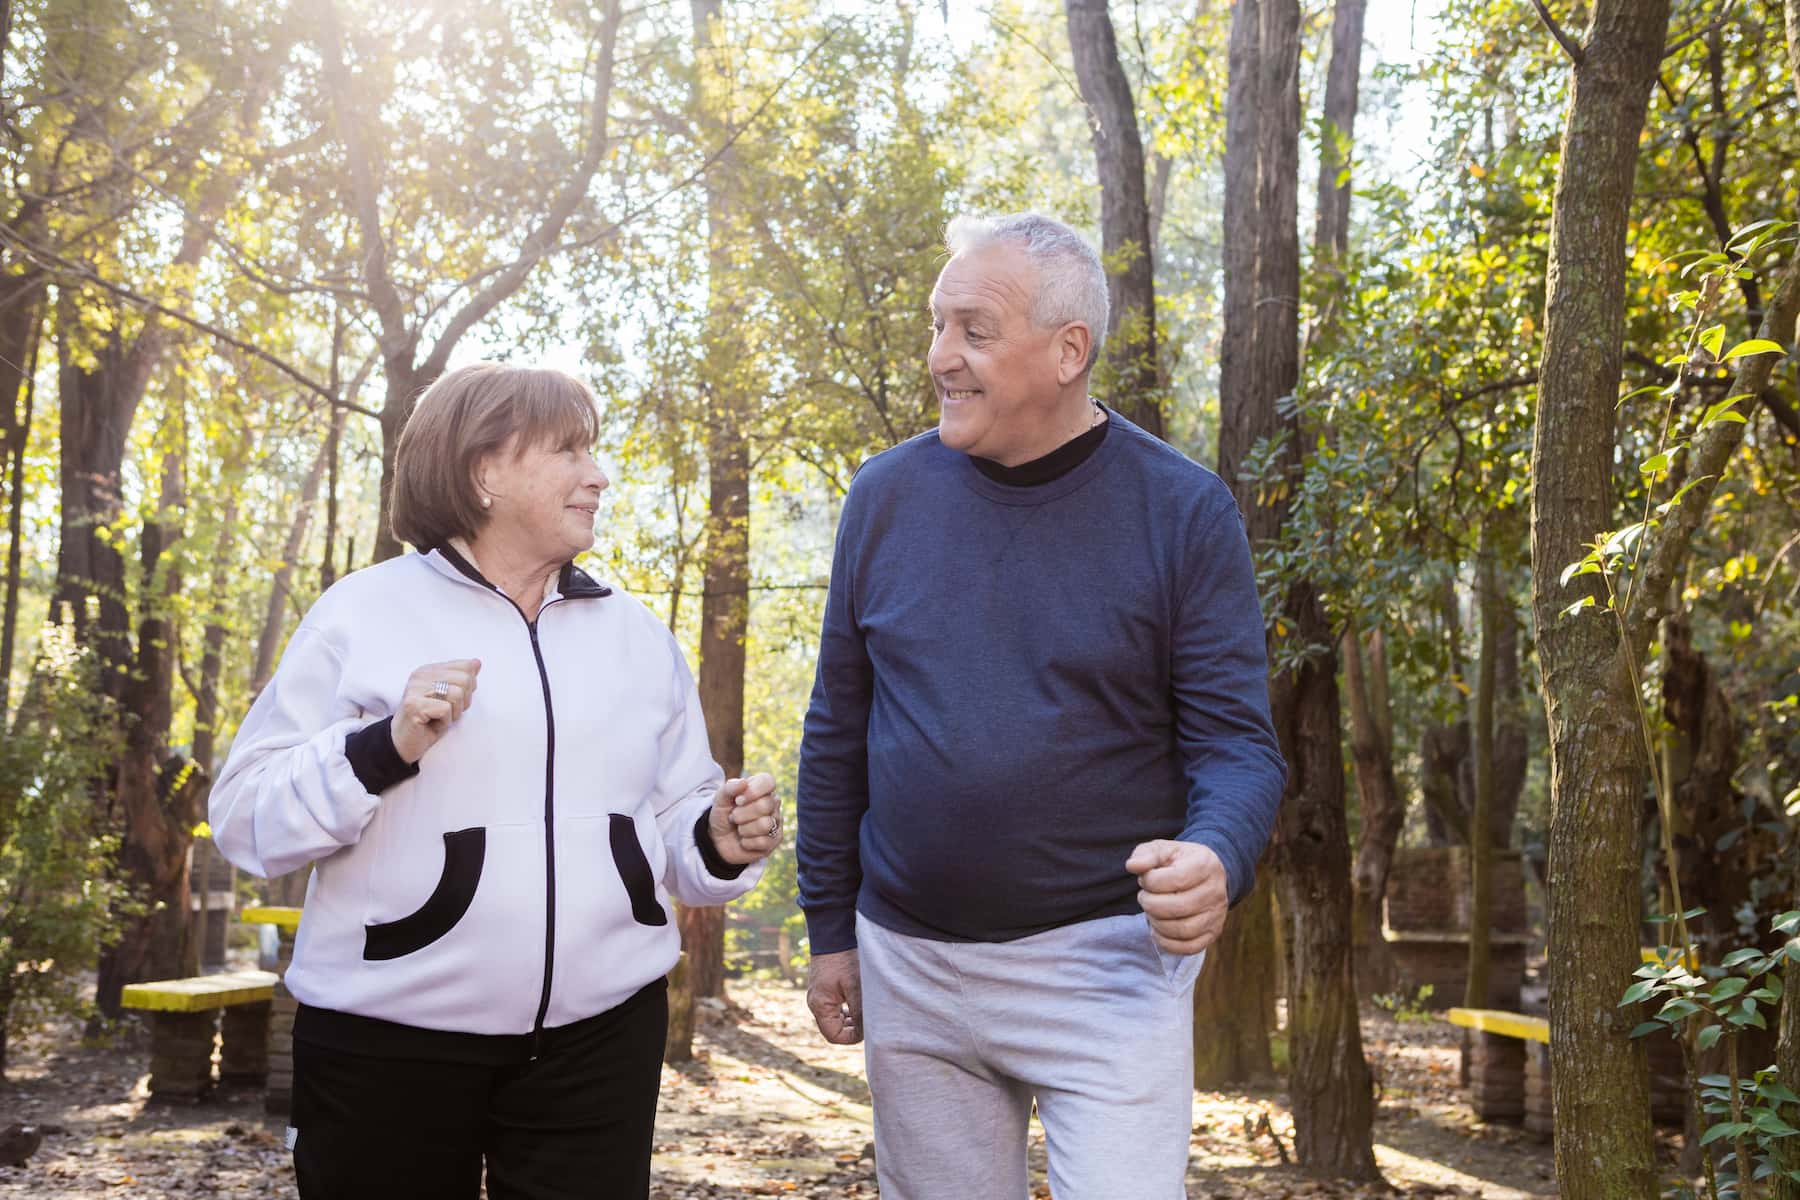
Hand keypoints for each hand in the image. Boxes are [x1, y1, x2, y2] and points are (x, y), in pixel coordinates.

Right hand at [390, 659, 481, 763]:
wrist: (405, 744)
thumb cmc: (429, 721)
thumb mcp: (450, 698)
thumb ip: (461, 678)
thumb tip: (476, 662)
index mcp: (429, 670)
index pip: (465, 667)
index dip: (468, 688)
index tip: (453, 701)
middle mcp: (420, 676)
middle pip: (465, 679)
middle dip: (463, 702)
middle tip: (447, 712)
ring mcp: (415, 689)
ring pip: (457, 694)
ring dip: (454, 713)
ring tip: (439, 718)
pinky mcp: (414, 705)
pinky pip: (446, 709)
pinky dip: (445, 722)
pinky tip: (432, 724)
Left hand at [707, 772, 780, 865]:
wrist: (719, 840)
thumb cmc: (723, 816)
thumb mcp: (719, 800)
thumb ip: (729, 788)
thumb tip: (743, 782)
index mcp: (761, 789)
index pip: (768, 781)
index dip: (753, 791)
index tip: (738, 800)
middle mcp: (772, 803)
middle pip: (765, 805)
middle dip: (742, 814)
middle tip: (734, 817)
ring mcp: (776, 822)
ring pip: (765, 825)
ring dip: (744, 829)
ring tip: (740, 829)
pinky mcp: (775, 841)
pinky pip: (763, 841)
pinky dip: (747, 842)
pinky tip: (745, 841)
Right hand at [806, 949, 861, 1043]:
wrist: (832, 934)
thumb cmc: (844, 960)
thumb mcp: (856, 987)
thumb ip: (859, 1012)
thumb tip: (865, 1032)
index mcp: (820, 1006)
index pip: (834, 1036)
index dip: (851, 1038)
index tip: (867, 1029)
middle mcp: (815, 1003)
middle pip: (833, 1029)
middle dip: (851, 1029)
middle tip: (867, 1021)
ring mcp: (817, 996)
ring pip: (833, 1019)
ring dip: (849, 1019)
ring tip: (863, 1011)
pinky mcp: (822, 988)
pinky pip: (832, 1007)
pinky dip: (845, 1009)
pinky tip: (857, 1001)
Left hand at [1127, 840, 1228, 955]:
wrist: (1203, 875)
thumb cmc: (1177, 861)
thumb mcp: (1161, 850)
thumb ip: (1145, 855)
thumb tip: (1132, 866)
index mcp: (1205, 864)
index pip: (1176, 878)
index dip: (1151, 881)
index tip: (1145, 879)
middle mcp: (1216, 891)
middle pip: (1179, 907)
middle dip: (1151, 903)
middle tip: (1144, 897)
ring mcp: (1216, 915)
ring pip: (1183, 930)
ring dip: (1157, 923)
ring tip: (1151, 912)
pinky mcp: (1212, 934)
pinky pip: (1189, 948)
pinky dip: (1167, 943)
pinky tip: (1157, 929)